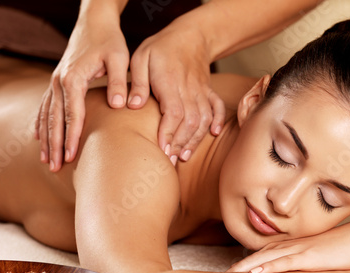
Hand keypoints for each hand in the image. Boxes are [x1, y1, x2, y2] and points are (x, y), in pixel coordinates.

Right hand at [35, 14, 128, 171]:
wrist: (94, 22)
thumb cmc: (109, 40)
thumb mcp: (119, 57)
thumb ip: (118, 81)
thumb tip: (117, 104)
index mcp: (73, 78)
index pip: (72, 114)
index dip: (71, 137)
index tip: (71, 157)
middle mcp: (59, 81)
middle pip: (55, 119)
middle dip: (54, 145)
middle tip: (55, 167)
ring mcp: (55, 82)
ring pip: (47, 115)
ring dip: (46, 139)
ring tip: (46, 160)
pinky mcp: (56, 82)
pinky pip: (45, 107)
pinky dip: (41, 124)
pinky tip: (38, 138)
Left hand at [128, 24, 224, 163]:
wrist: (191, 35)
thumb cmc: (161, 48)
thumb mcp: (140, 58)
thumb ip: (137, 83)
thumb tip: (132, 105)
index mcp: (170, 81)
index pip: (173, 112)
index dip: (169, 133)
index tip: (163, 150)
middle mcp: (189, 89)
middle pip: (189, 122)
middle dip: (180, 143)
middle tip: (170, 160)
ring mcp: (202, 91)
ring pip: (203, 120)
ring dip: (194, 140)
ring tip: (184, 157)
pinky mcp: (209, 92)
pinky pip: (216, 108)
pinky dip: (216, 122)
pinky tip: (212, 135)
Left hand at [228, 224, 349, 272]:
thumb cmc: (341, 248)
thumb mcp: (319, 255)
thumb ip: (306, 260)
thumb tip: (298, 268)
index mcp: (293, 246)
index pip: (265, 253)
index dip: (248, 260)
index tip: (234, 270)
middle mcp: (291, 246)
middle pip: (259, 254)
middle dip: (241, 264)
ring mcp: (298, 250)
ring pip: (266, 258)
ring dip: (246, 266)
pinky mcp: (307, 258)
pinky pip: (283, 263)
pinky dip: (266, 267)